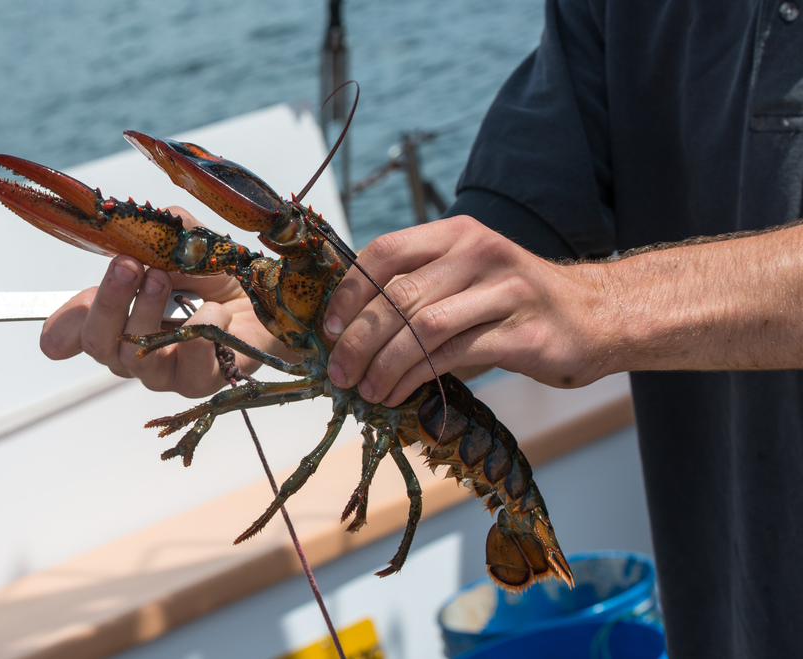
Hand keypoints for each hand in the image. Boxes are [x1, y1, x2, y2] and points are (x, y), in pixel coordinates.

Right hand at [39, 207, 288, 397]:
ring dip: (148, 313)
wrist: (271, 302)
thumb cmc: (220, 278)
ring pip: (138, 359)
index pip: (78, 332)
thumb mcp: (185, 245)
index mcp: (121, 321)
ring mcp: (167, 373)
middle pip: (101, 345)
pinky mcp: (202, 382)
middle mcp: (136, 353)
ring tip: (165, 278)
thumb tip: (136, 228)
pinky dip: (204, 330)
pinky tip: (218, 310)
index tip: (53, 330)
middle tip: (127, 265)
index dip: (62, 328)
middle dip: (109, 302)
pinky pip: (192, 366)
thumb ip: (157, 235)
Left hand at [322, 216, 606, 405]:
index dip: (349, 292)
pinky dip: (415, 378)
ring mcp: (505, 290)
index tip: (329, 329)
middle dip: (358, 339)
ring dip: (383, 364)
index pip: (386, 252)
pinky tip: (398, 395)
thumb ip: (422, 291)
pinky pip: (454, 355)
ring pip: (422, 327)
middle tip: (338, 372)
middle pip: (398, 294)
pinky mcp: (523, 332)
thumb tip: (351, 331)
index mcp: (458, 234)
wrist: (600, 315)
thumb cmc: (519, 302)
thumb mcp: (469, 278)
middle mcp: (480, 253)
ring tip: (365, 389)